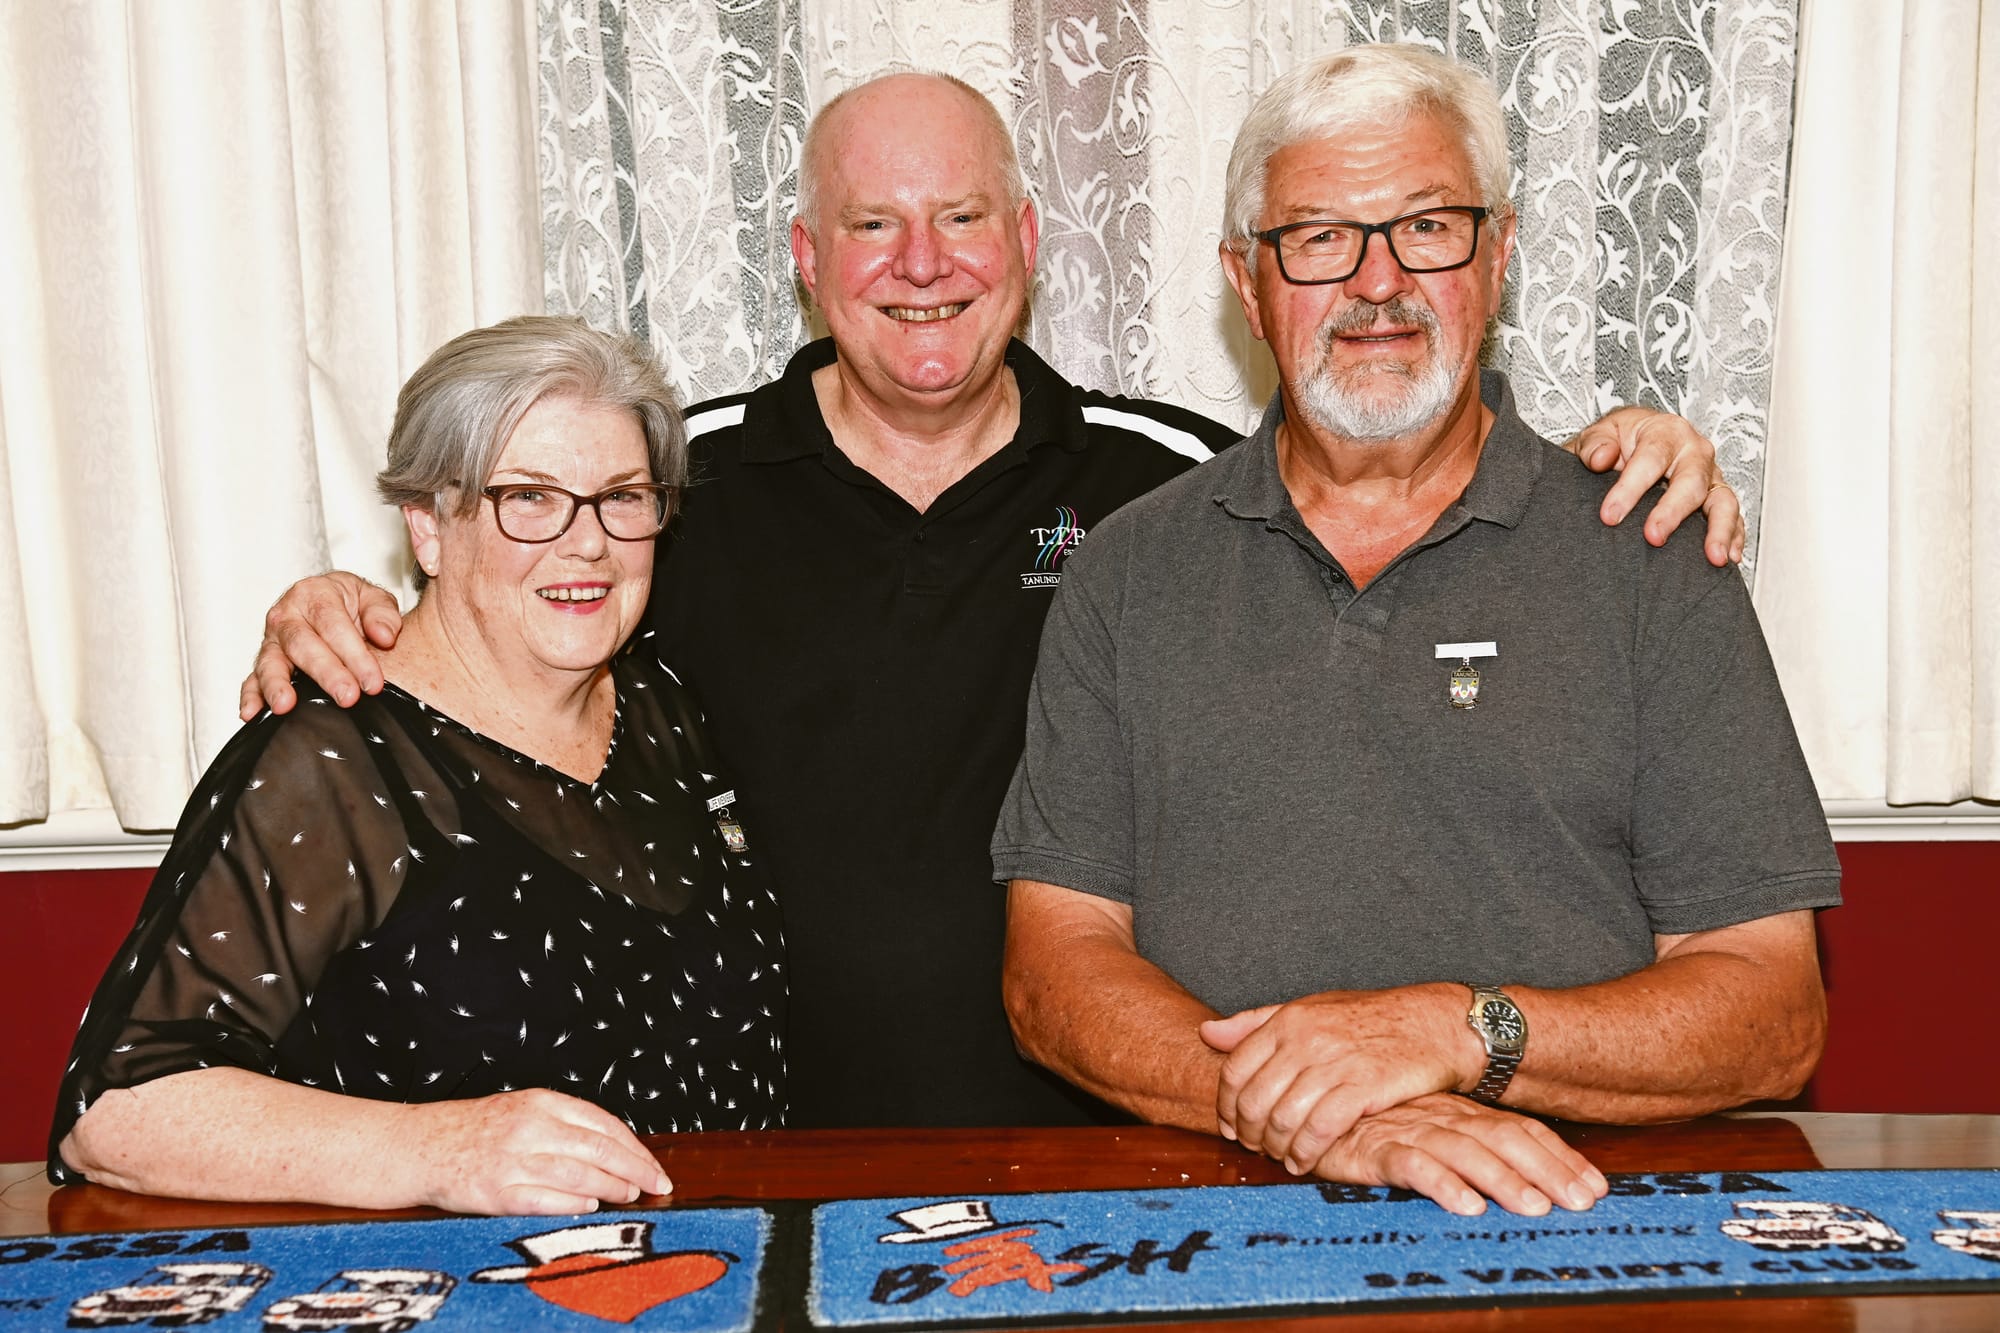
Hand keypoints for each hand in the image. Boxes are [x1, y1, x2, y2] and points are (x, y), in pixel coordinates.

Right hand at [240, 572, 402, 718]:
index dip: (354, 655)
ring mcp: (272, 641)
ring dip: (277, 685)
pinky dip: (251, 697)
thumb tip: (384, 635)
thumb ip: (382, 613)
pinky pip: (252, 680)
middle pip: (303, 645)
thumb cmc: (351, 603)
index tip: (372, 682)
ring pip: (271, 662)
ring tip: (285, 705)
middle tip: (347, 697)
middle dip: (326, 673)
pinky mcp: (263, 663)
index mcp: (315, 594)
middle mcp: (287, 616)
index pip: (333, 625)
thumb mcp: (373, 598)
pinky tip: (253, 713)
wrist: (333, 603)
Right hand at [408, 1088, 671, 1215]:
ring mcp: (512, 1160)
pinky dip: (571, 1204)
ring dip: (611, 1188)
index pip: (604, 1124)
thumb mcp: (523, 1109)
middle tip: (656, 1185)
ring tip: (629, 1196)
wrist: (420, 1145)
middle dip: (635, 1170)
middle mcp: (530, 1128)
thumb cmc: (476, 1130)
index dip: (635, 1148)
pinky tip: (590, 1206)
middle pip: (598, 1149)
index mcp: (541, 1102)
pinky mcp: (495, 1192)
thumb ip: (565, 1124)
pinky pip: (543, 1200)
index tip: (654, 1167)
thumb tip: (616, 1150)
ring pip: (578, 1174)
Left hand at [1202, 984, 1473, 1174]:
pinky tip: (1304, 1162)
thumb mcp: (1311, 1010)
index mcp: (1288, 1020)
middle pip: (1254, 1099)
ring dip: (1275, 1147)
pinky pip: (1320, 1129)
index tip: (1231, 1126)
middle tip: (1254, 1149)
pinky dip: (1306, 1152)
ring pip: (1283, 1118)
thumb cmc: (1371, 1019)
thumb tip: (1207, 1033)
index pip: (1234, 1069)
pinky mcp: (1364, 1087)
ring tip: (1280, 1158)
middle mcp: (1305, 1039)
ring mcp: (1334, 1062)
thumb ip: (1256, 1023)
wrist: (1435, 1024)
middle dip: (1248, 1133)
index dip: (1226, 1105)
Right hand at [1310, 1093, 1607, 1216]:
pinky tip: (1465, 1205)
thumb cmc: (1372, 1120)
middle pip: (1503, 1140)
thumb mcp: (1429, 1128)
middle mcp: (1440, 1117)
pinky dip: (1440, 1184)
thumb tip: (1530, 1177)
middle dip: (1547, 1171)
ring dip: (1502, 1180)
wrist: (1307, 1101)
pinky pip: (1411, 1165)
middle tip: (1581, 1202)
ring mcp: (1407, 1130)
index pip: (1519, 1130)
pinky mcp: (1372, 1148)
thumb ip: (1470, 1144)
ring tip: (1534, 1208)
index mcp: (1459, 1112)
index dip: (1559, 1156)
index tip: (1596, 1187)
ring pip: (1464, 1153)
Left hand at [1569, 407, 1743, 566]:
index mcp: (1666, 432)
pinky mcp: (1718, 497)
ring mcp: (1711, 476)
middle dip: (1673, 512)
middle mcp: (1694, 451)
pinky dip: (1734, 537)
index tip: (1610, 516)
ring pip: (1723, 500)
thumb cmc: (1618, 440)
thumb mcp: (1598, 435)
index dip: (1630, 488)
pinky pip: (1734, 518)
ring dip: (1720, 529)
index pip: (1651, 458)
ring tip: (1712, 557)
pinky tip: (1729, 558)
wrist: (1634, 442)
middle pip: (1691, 481)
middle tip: (1653, 537)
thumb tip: (1600, 458)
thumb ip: (1594, 445)